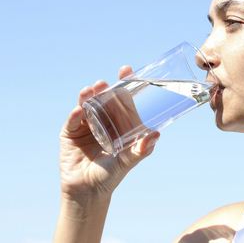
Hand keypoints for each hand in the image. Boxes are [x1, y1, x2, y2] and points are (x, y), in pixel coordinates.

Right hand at [59, 66, 159, 201]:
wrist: (88, 191)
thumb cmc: (111, 174)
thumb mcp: (128, 161)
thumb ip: (141, 149)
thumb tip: (156, 135)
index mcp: (119, 122)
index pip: (123, 98)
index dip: (125, 84)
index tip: (127, 70)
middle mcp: (103, 119)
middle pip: (104, 98)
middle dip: (105, 88)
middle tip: (105, 83)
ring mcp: (86, 123)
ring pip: (88, 104)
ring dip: (89, 96)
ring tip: (91, 91)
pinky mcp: (70, 132)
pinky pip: (73, 120)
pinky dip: (76, 114)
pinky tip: (79, 111)